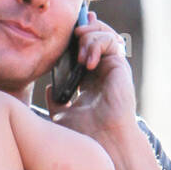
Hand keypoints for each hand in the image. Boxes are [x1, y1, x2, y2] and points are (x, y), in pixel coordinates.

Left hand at [46, 11, 136, 142]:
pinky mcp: (120, 67)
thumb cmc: (85, 134)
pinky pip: (111, 41)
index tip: (65, 31)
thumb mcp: (62, 115)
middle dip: (83, 29)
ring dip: (88, 37)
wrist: (102, 141)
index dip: (75, 37)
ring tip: (78, 53)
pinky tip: (87, 61)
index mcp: (89, 83)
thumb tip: (50, 88)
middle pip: (95, 36)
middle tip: (72, 34)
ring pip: (103, 34)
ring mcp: (112, 69)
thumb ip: (57, 101)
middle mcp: (102, 73)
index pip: (83, 51)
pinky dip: (97, 43)